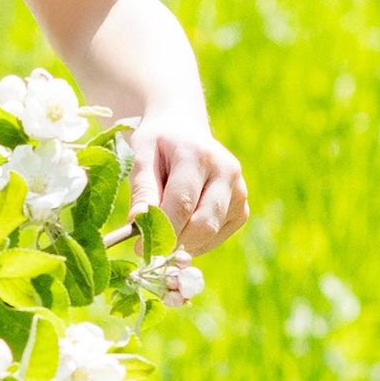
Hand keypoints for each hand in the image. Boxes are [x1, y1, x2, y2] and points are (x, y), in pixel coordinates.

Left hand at [131, 117, 247, 253]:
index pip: (183, 203)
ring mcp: (239, 191)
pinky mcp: (241, 209)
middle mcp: (227, 172)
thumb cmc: (159, 145)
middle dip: (174, 242)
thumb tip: (137, 224)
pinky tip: (181, 227)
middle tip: (150, 248)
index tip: (140, 248)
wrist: (185, 132)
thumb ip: (143, 190)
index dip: (162, 230)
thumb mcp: (142, 157)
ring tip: (164, 229)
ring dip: (183, 243)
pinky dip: (195, 242)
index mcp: (199, 155)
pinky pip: (216, 237)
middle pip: (202, 224)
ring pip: (210, 234)